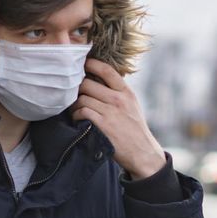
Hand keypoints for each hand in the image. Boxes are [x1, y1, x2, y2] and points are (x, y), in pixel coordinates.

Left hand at [71, 59, 165, 179]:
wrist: (143, 153)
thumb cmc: (134, 129)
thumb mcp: (132, 106)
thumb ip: (118, 93)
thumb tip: (98, 80)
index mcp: (126, 92)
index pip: (107, 70)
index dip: (92, 64)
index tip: (83, 65)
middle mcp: (119, 100)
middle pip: (88, 83)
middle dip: (77, 88)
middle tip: (74, 94)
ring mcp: (111, 112)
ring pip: (82, 98)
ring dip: (75, 104)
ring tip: (75, 109)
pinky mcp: (103, 125)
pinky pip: (82, 112)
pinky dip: (76, 115)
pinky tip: (78, 119)